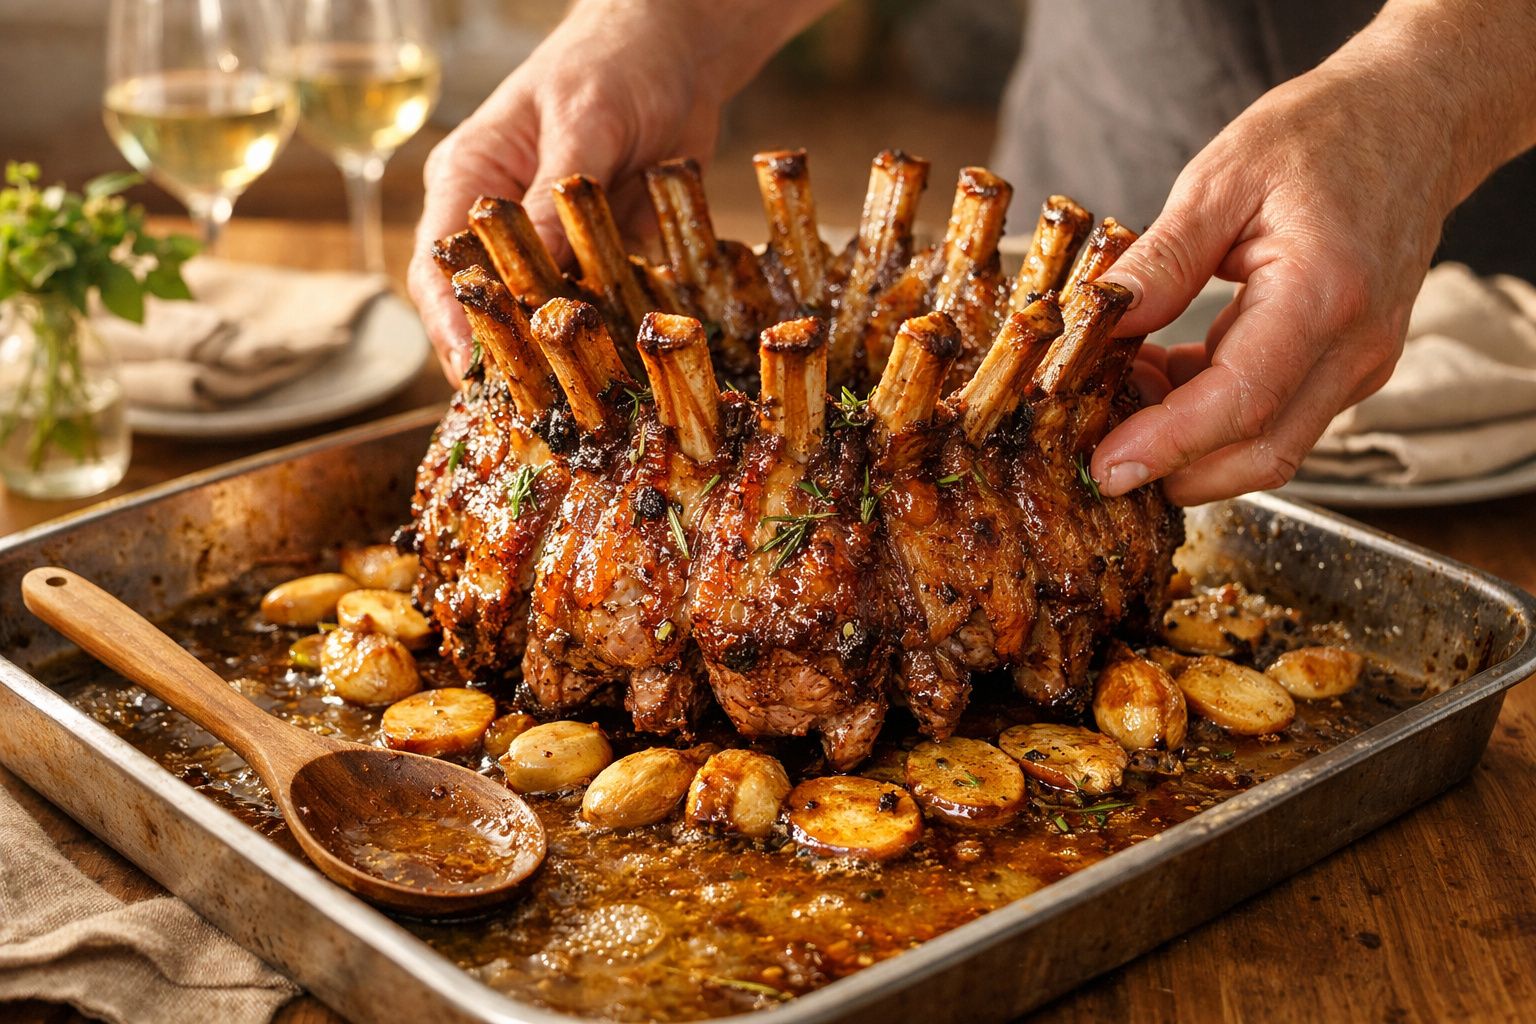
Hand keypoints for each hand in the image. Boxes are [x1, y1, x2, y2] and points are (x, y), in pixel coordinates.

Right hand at [407, 2, 724, 378]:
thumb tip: (532, 270)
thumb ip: (556, 196)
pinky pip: (596, 310)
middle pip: (482, 304)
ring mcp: (551, 244)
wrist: (679, 51)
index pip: (438, 262)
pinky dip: (604, 341)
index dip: (449, 321)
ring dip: (552, 360)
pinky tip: (621, 378)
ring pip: (537, 317)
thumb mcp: (586, 120)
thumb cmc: (615, 61)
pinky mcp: (599, 258)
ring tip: (570, 409)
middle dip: (498, 355)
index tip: (470, 369)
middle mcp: (499, 219)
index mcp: (469, 177)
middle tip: (525, 409)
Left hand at [1090, 51, 1459, 504]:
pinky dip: (1213, 416)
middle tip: (1098, 455)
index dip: (1167, 446)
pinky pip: (1277, 416)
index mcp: (1322, 294)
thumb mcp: (1223, 178)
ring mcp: (1359, 363)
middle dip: (1173, 470)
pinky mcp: (1349, 367)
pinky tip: (1163, 377)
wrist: (1415, 120)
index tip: (1106, 467)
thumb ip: (1163, 258)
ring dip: (1190, 443)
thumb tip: (1101, 318)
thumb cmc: (1324, 135)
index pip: (1241, 404)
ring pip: (1269, 445)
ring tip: (1123, 396)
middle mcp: (1354, 346)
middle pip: (1260, 452)